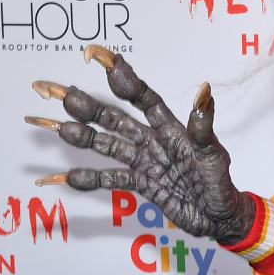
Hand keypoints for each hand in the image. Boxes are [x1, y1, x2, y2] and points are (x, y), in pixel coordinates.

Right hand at [25, 45, 254, 243]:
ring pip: (106, 145)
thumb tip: (205, 91)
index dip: (122, 78)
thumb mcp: (213, 155)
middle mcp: (153, 141)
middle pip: (113, 118)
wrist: (220, 217)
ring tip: (52, 126)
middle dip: (84, 105)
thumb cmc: (221, 184)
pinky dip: (88, 180)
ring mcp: (144, 162)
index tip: (98, 57)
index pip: (142, 97)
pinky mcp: (141, 184)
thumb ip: (203, 127)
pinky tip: (63, 177)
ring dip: (80, 136)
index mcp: (171, 128)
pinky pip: (110, 179)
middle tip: (53, 90)